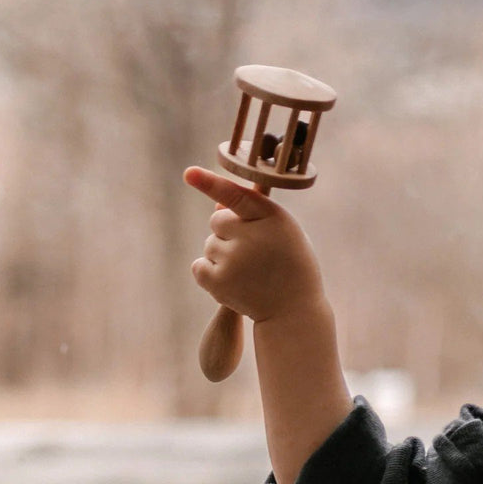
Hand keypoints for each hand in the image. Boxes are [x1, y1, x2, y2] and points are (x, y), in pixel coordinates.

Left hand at [184, 166, 325, 324]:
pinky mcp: (218, 282)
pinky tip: (231, 280)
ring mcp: (232, 261)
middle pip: (217, 220)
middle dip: (229, 231)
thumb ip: (251, 212)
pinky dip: (209, 272)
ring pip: (210, 243)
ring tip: (249, 271)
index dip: (210, 183)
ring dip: (222, 254)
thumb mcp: (280, 229)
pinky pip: (199, 266)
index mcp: (271, 217)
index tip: (189, 174)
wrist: (293, 309)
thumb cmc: (288, 262)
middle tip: (254, 252)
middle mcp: (251, 237)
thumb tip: (216, 205)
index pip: (236, 195)